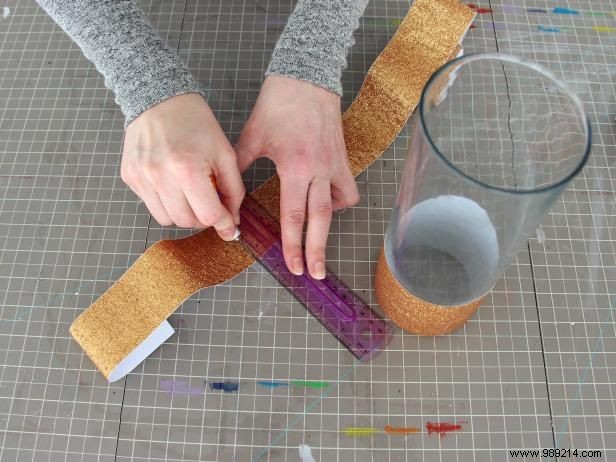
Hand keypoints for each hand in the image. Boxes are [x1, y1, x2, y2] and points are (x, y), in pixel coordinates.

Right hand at [121, 93, 244, 240]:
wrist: (159, 99)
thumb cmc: (195, 123)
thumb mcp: (224, 154)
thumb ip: (233, 190)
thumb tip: (232, 221)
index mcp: (187, 169)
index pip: (207, 216)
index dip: (223, 222)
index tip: (230, 224)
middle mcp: (159, 176)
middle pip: (187, 221)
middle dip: (203, 217)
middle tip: (210, 201)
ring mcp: (141, 178)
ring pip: (167, 219)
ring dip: (184, 213)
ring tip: (190, 191)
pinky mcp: (130, 177)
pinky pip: (152, 206)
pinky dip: (167, 202)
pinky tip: (172, 182)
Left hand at [236, 76, 359, 278]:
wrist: (306, 76)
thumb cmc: (278, 104)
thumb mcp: (252, 135)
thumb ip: (239, 166)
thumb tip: (228, 192)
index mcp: (294, 168)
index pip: (294, 216)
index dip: (293, 244)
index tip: (292, 266)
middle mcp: (318, 171)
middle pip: (320, 220)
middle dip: (317, 251)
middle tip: (314, 274)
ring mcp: (334, 165)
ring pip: (337, 206)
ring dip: (329, 228)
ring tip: (320, 243)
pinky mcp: (342, 157)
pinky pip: (346, 188)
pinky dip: (339, 200)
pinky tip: (325, 202)